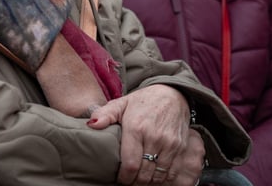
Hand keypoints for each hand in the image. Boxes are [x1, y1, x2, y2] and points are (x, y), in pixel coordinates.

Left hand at [87, 85, 204, 184]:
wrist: (172, 94)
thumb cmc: (143, 101)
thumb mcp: (121, 103)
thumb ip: (105, 114)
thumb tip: (91, 125)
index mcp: (136, 128)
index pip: (130, 165)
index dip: (124, 178)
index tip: (119, 178)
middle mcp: (154, 137)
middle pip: (144, 174)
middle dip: (134, 182)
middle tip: (128, 180)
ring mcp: (170, 143)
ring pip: (158, 176)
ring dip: (147, 182)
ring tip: (139, 179)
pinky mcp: (180, 147)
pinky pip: (171, 172)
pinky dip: (162, 179)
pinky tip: (153, 176)